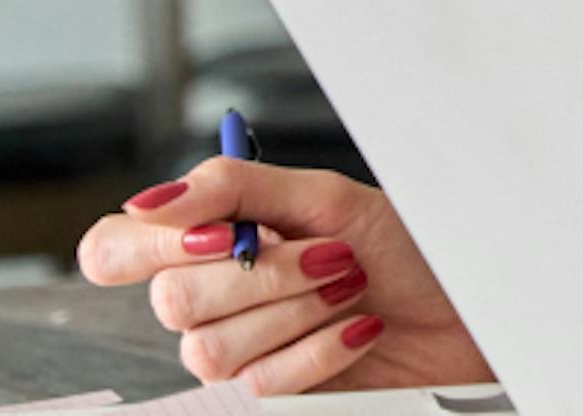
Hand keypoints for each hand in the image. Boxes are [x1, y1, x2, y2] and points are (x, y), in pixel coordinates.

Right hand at [77, 159, 490, 394]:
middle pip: (169, 299)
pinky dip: (321, 347)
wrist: (468, 306)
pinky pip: (260, 381)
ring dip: (296, 309)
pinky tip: (359, 327)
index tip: (219, 234)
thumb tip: (150, 199)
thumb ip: (235, 188)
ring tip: (350, 285)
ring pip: (209, 347)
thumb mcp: (328, 199)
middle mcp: (210, 298)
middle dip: (263, 274)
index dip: (147, 245)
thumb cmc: (406, 249)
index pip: (114, 249)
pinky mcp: (267, 396)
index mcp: (211, 240)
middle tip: (332, 254)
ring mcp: (235, 352)